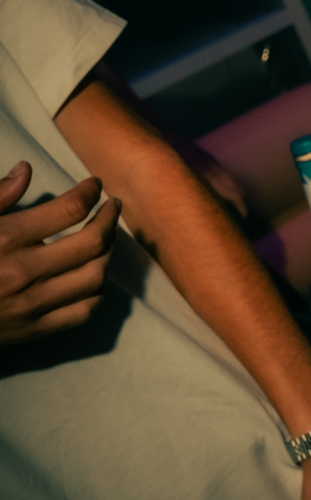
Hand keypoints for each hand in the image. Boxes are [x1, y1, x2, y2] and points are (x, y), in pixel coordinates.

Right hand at [0, 164, 121, 345]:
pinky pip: (84, 310)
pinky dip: (97, 290)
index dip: (91, 192)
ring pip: (95, 276)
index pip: (71, 209)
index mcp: (6, 239)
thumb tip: (26, 170)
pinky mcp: (34, 329)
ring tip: (106, 237)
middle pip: (92, 242)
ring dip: (108, 253)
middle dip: (109, 219)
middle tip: (111, 206)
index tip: (95, 185)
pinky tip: (92, 273)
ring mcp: (32, 304)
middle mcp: (24, 272)